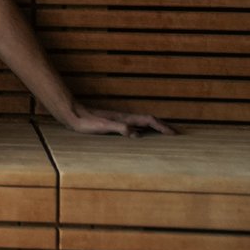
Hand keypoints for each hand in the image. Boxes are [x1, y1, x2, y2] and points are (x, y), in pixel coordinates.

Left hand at [61, 104, 175, 136]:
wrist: (73, 115)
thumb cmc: (86, 122)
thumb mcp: (103, 127)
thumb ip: (119, 128)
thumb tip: (135, 133)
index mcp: (125, 119)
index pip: (149, 121)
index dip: (162, 127)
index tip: (174, 134)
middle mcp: (124, 118)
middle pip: (149, 120)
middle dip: (163, 126)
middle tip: (175, 133)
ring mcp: (119, 120)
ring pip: (142, 122)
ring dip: (155, 127)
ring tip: (164, 134)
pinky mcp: (113, 123)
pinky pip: (134, 126)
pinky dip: (143, 129)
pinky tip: (141, 134)